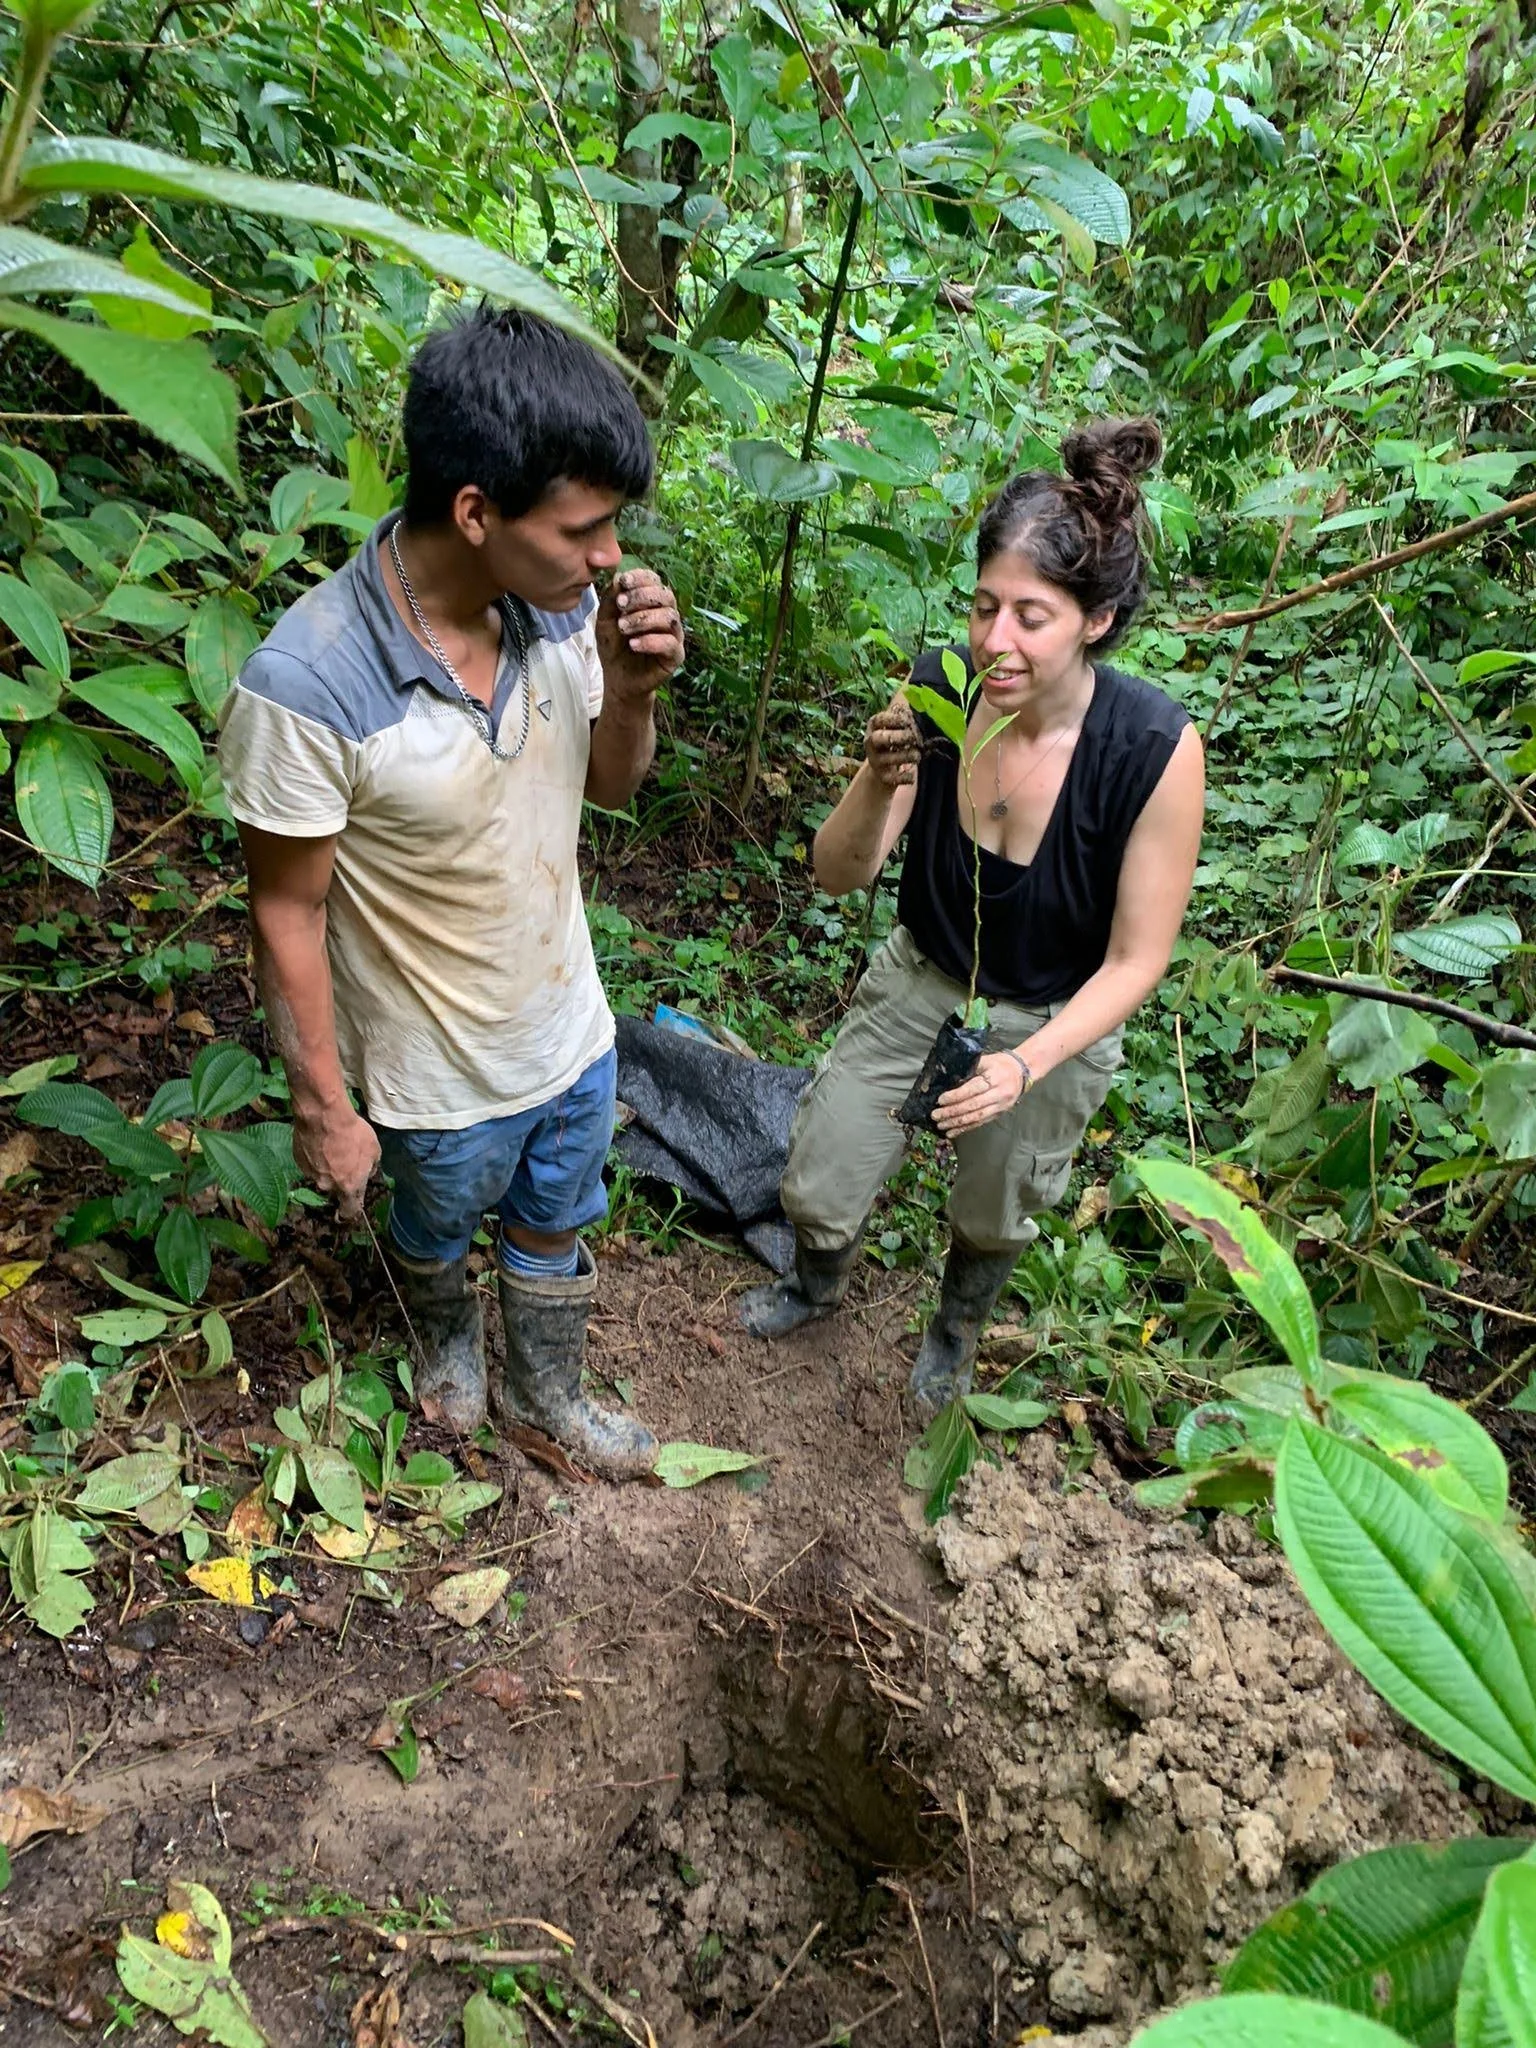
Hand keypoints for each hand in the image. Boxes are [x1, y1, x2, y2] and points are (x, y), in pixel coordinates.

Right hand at [294, 1105, 379, 1224]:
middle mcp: (328, 1185)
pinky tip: (319, 1141)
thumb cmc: (353, 1134)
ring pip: (321, 1175)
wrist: (323, 1116)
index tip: (350, 1208)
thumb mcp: (373, 1150)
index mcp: (349, 1187)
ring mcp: (311, 1174)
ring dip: (326, 1166)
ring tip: (331, 1145)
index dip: (350, 1211)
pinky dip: (314, 1156)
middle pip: (334, 1189)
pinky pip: (309, 1163)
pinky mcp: (298, 1162)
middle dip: (339, 1178)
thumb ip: (371, 1167)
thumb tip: (367, 1173)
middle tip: (343, 1159)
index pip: (349, 1210)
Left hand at [596, 567, 684, 703]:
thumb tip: (618, 578)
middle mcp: (667, 615)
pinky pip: (670, 643)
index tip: (623, 582)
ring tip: (623, 628)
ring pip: (670, 617)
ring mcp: (674, 635)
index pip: (654, 581)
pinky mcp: (675, 656)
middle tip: (621, 605)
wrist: (618, 679)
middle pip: (666, 595)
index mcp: (651, 602)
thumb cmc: (614, 647)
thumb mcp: (605, 621)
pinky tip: (634, 644)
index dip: (641, 578)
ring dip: (644, 619)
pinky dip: (651, 641)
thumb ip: (610, 600)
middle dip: (642, 597)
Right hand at [865, 696, 922, 792]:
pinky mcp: (882, 777)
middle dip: (897, 737)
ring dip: (905, 756)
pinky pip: (892, 778)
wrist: (884, 769)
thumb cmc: (896, 742)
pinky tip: (912, 775)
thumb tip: (926, 704)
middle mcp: (871, 743)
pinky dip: (904, 777)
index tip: (908, 721)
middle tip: (913, 738)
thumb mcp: (898, 727)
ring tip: (917, 755)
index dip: (893, 719)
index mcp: (874, 726)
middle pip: (878, 738)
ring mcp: (875, 760)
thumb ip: (908, 717)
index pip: (879, 719)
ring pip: (887, 758)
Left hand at [932, 1052, 1027, 1135]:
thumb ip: (969, 1067)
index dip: (956, 1096)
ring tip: (941, 1125)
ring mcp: (999, 1106)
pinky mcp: (998, 1114)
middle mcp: (998, 1094)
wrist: (1022, 1072)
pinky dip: (965, 1128)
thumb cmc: (1001, 1064)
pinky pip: (980, 1123)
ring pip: (976, 1117)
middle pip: (973, 1106)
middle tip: (935, 1115)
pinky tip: (953, 1132)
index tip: (940, 1100)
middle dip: (952, 1112)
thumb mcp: (986, 1059)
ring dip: (957, 1123)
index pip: (973, 1089)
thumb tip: (947, 1077)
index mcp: (995, 1078)